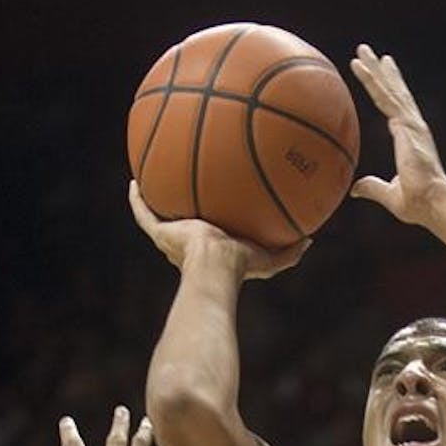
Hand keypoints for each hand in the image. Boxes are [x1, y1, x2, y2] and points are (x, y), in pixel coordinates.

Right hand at [128, 181, 309, 280]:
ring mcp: (171, 238)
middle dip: (182, 210)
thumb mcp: (271, 260)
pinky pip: (143, 213)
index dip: (210, 222)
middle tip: (185, 190)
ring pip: (159, 216)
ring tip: (154, 178)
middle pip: (181, 224)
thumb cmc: (241, 267)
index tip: (214, 208)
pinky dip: (137, 198)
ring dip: (156, 199)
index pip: (209, 234)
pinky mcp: (160, 232)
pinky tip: (135, 181)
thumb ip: (291, 252)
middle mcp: (188, 245)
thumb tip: (310, 240)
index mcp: (212, 249)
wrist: (216, 267)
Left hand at [348, 44, 445, 225]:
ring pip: (388, 89)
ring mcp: (410, 123)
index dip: (389, 91)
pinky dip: (371, 80)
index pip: (395, 109)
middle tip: (372, 53)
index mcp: (410, 138)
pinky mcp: (405, 124)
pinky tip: (359, 66)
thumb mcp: (390, 194)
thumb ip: (373, 188)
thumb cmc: (418, 203)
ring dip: (374, 69)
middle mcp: (412, 126)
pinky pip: (383, 97)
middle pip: (395, 92)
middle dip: (383, 72)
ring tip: (362, 50)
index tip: (384, 75)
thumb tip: (355, 189)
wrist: (433, 202)